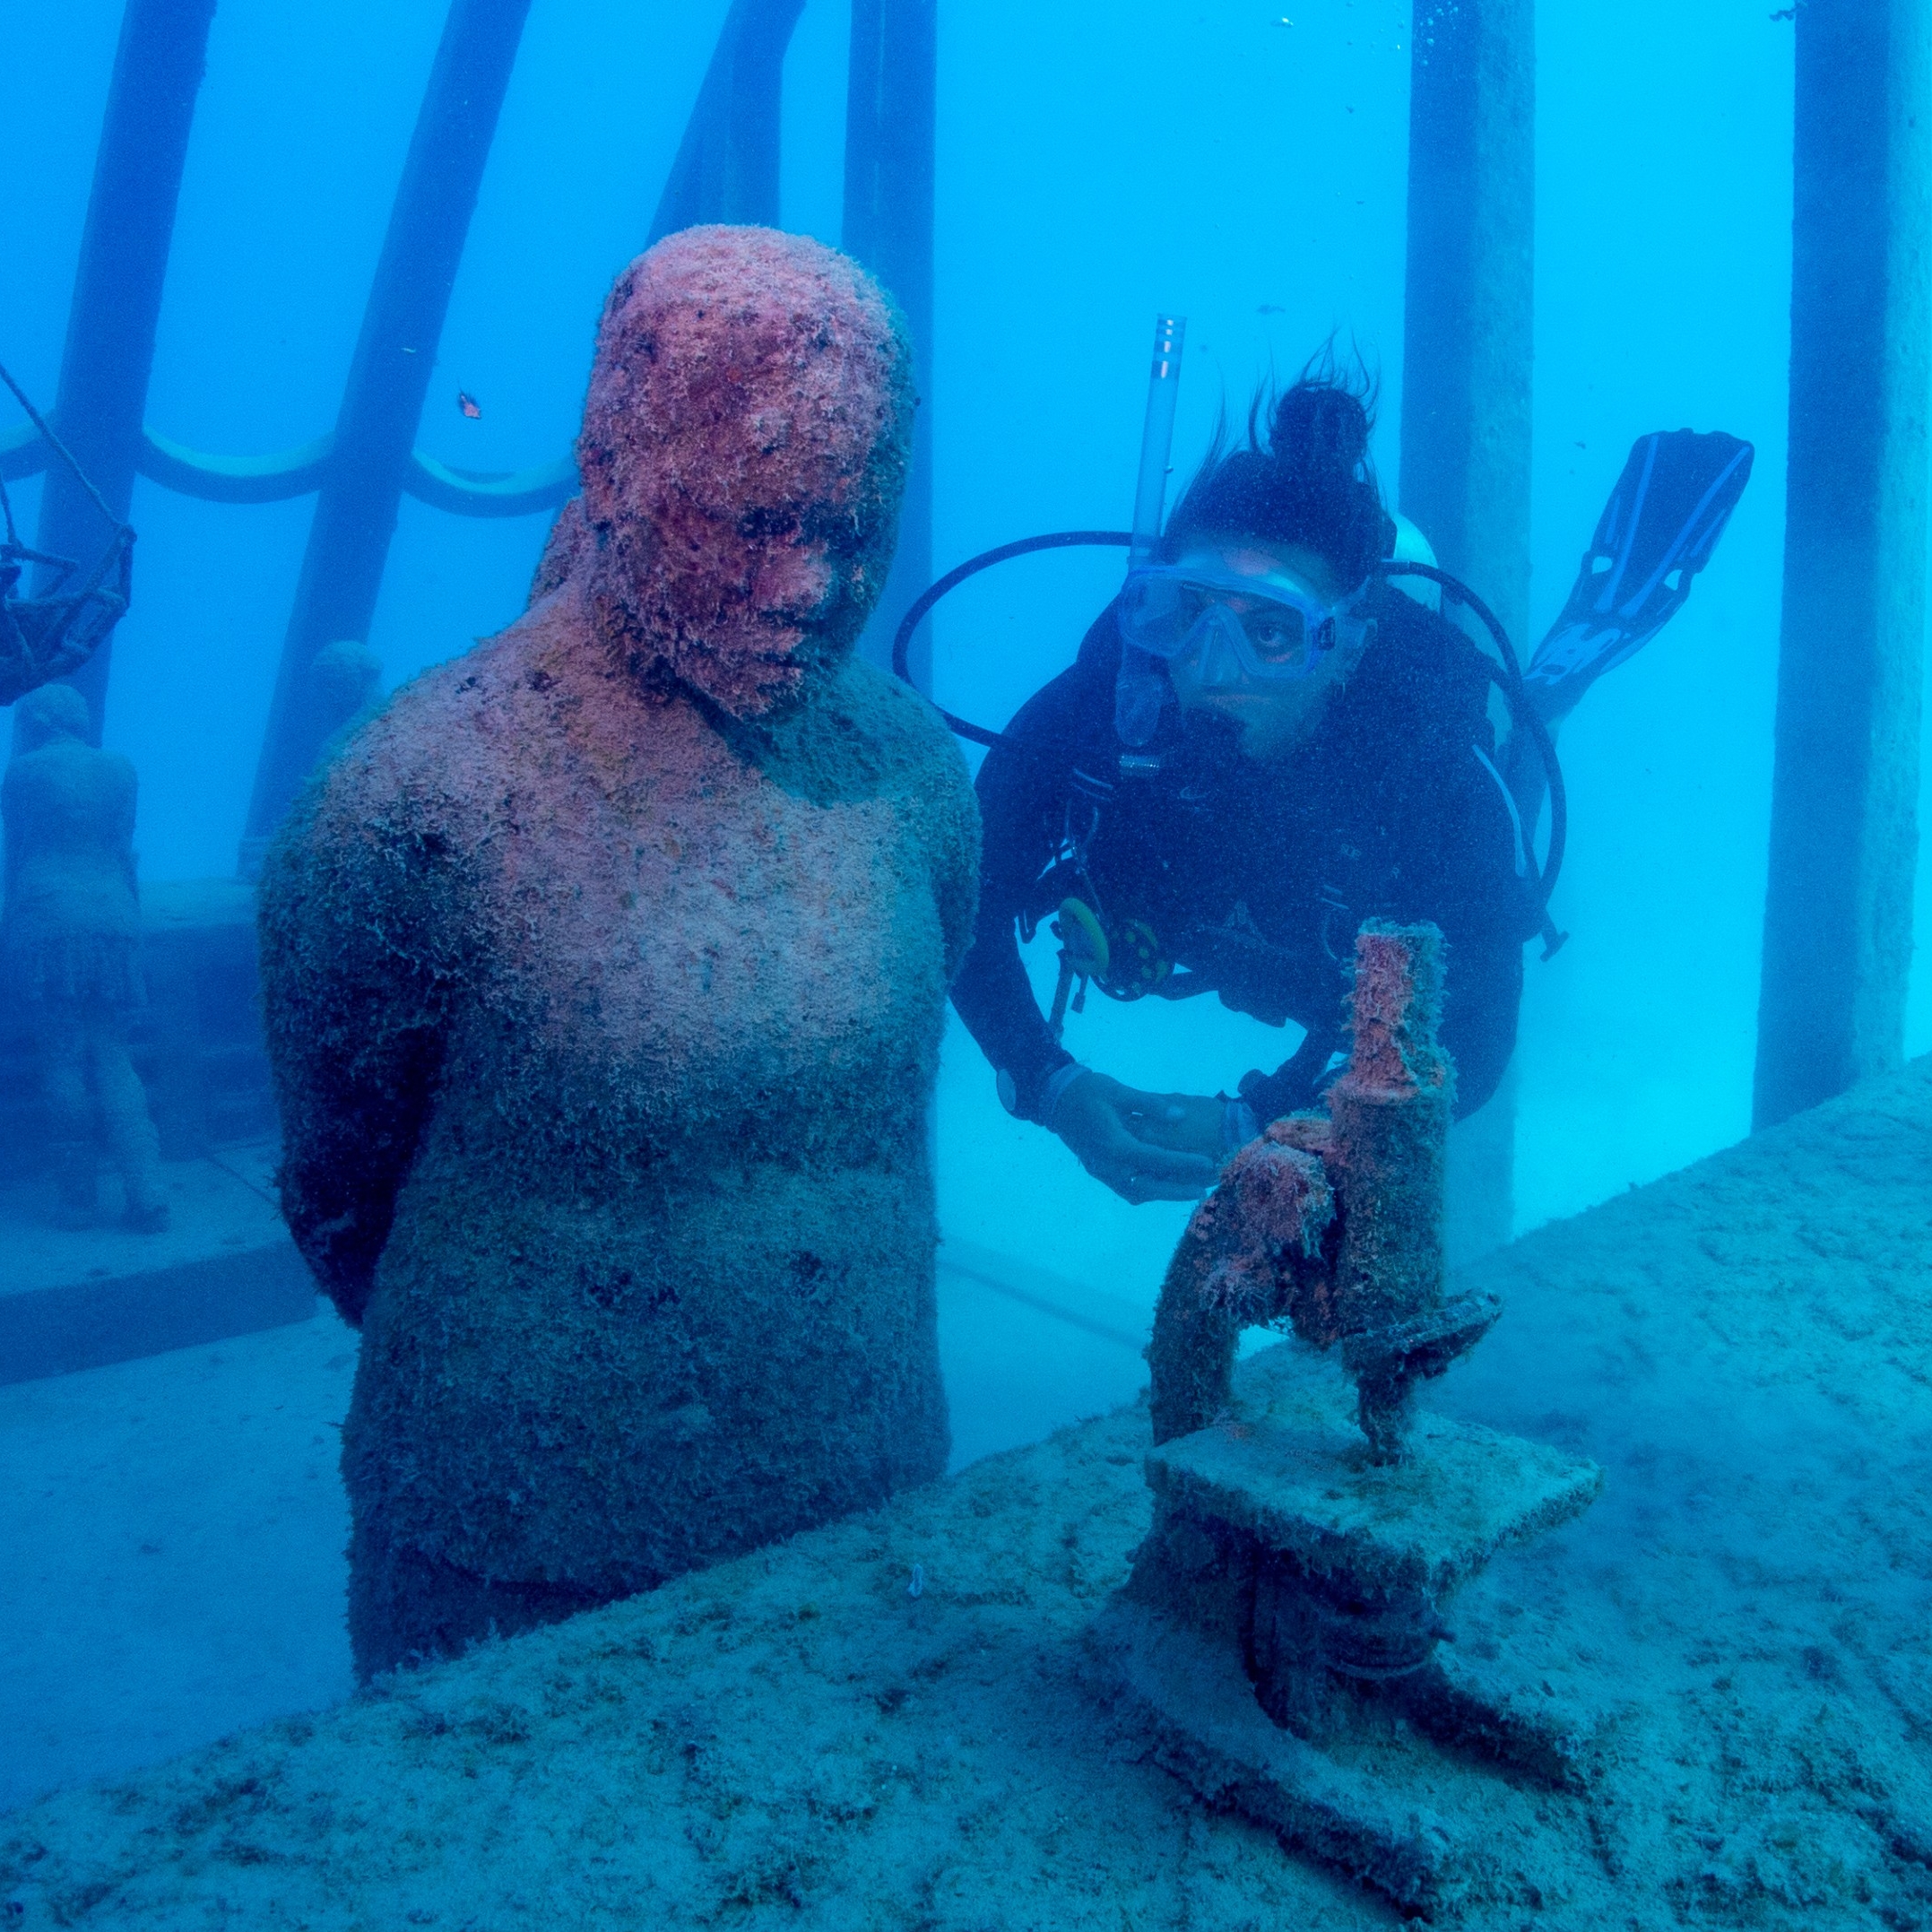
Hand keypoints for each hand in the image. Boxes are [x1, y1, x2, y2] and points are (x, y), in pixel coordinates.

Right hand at [1048, 1070, 1223, 1203]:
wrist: (1054, 1097)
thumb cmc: (1088, 1090)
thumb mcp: (1120, 1091)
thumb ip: (1151, 1105)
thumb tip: (1180, 1115)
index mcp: (1114, 1144)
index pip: (1156, 1159)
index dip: (1183, 1163)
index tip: (1206, 1163)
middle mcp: (1107, 1164)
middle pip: (1147, 1187)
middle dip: (1175, 1191)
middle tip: (1202, 1191)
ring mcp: (1100, 1170)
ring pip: (1135, 1192)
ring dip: (1161, 1194)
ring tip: (1186, 1191)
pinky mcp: (1097, 1169)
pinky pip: (1124, 1187)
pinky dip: (1145, 1189)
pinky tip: (1162, 1183)